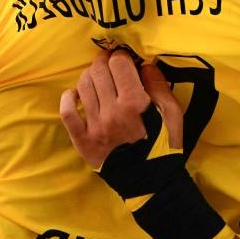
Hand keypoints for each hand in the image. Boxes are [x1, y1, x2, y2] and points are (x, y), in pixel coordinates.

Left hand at [60, 49, 181, 168]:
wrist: (150, 182)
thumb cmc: (164, 145)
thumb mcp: (172, 113)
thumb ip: (158, 84)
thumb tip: (144, 64)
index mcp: (135, 103)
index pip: (119, 63)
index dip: (122, 56)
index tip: (125, 60)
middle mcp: (111, 112)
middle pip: (99, 70)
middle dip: (105, 61)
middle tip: (111, 64)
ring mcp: (94, 126)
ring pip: (83, 85)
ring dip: (90, 75)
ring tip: (98, 78)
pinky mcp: (82, 140)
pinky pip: (66, 112)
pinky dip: (69, 97)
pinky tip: (77, 94)